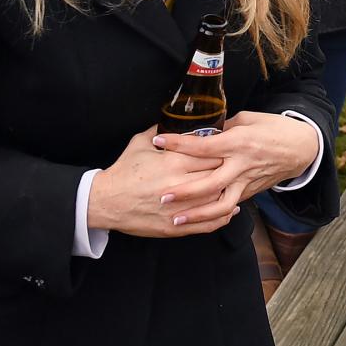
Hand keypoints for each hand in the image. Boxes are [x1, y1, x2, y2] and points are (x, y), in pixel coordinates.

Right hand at [85, 126, 238, 237]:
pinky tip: (231, 210)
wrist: (106, 202)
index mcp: (173, 162)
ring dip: (230, 193)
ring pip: (217, 200)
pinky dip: (223, 217)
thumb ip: (161, 130)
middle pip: (217, 175)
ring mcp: (179, 208)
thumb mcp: (140, 143)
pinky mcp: (176, 227)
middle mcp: (180, 185)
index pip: (210, 154)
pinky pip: (207, 224)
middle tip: (238, 165)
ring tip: (239, 185)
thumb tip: (176, 118)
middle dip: (229, 170)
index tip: (229, 149)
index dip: (223, 152)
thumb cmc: (124, 171)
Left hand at [148, 111, 321, 227]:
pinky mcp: (250, 192)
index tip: (159, 142)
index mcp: (239, 142)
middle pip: (209, 183)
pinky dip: (213, 216)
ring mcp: (246, 182)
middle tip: (160, 196)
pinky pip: (229, 207)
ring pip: (220, 205)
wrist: (301, 148)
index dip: (179, 144)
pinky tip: (195, 219)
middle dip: (183, 192)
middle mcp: (241, 165)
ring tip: (175, 219)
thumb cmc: (273, 128)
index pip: (204, 146)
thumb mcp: (247, 119)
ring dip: (197, 214)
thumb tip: (199, 132)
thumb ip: (222, 128)